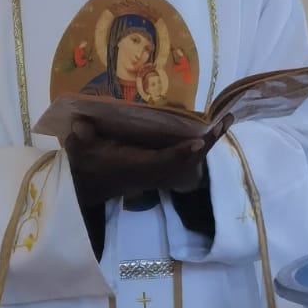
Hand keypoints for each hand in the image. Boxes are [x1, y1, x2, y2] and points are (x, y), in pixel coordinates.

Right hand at [65, 117, 218, 206]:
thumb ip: (83, 136)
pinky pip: (186, 159)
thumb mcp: (81, 149)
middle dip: (206, 143)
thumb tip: (81, 124)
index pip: (161, 161)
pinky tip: (213, 131)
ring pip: (189, 161)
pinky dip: (201, 145)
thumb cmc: (85, 162)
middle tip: (225, 122)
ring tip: (226, 121)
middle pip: (185, 160)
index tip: (199, 142)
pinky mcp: (161, 169)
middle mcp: (151, 172)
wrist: (87, 186)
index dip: (180, 153)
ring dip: (209, 142)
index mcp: (135, 166)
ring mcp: (158, 172)